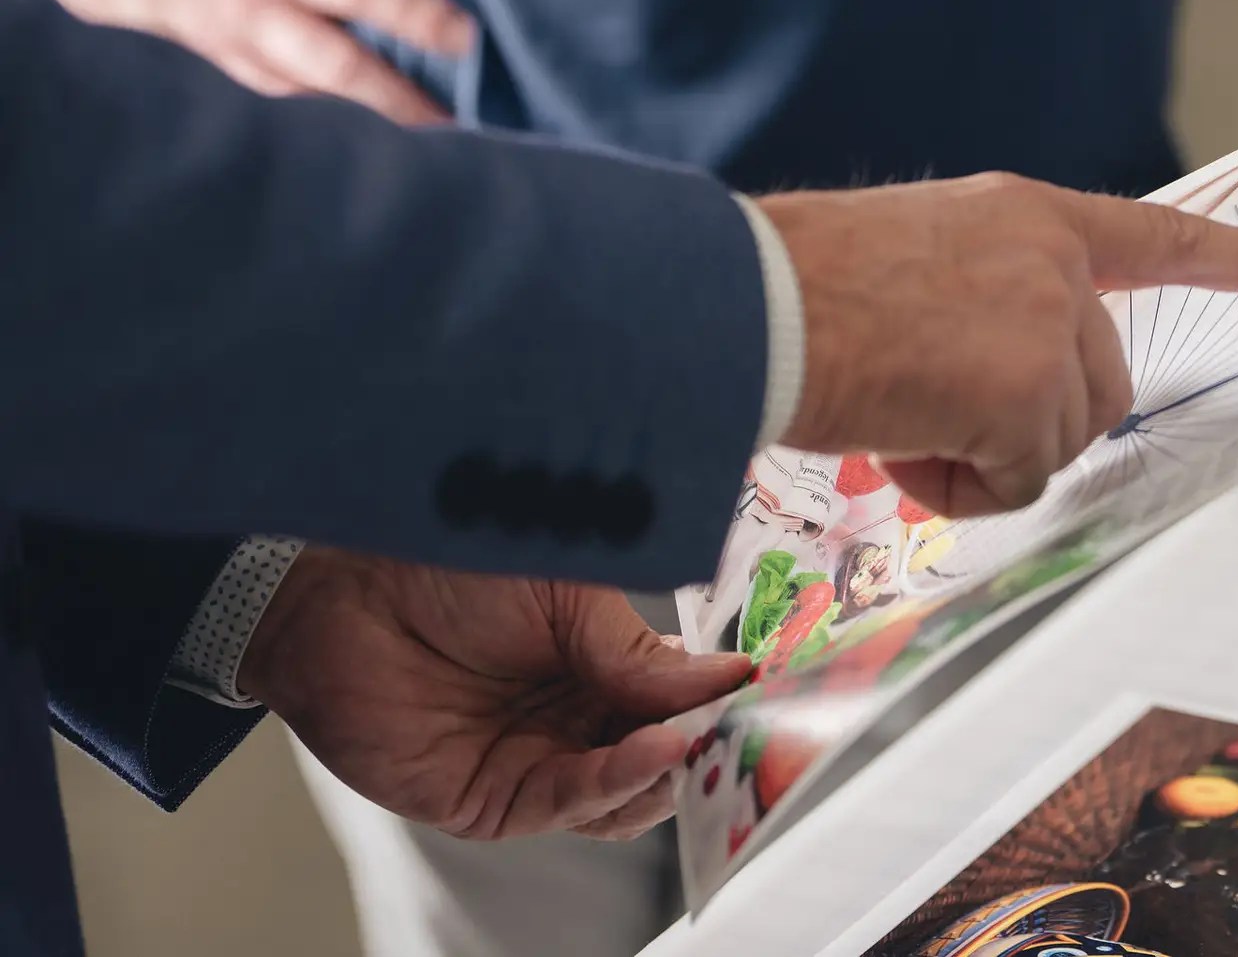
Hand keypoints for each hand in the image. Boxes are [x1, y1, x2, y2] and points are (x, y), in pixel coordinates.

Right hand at [40, 0, 470, 122]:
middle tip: (475, 106)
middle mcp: (259, 10)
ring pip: (333, 93)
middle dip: (410, 92)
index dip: (416, 13)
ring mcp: (250, 55)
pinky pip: (321, 96)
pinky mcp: (254, 81)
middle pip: (344, 65)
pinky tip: (415, 107)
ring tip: (460, 116)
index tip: (470, 33)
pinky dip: (367, 101)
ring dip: (397, 107)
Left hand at [240, 547, 747, 839]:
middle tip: (742, 726)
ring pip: (627, 796)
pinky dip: (618, 781)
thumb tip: (724, 681)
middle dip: (705, 747)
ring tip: (694, 737)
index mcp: (600, 666)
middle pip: (663, 759)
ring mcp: (534, 763)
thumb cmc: (449, 563)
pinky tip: (651, 747)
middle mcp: (574, 721)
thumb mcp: (571, 592)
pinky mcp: (490, 801)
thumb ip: (638, 651)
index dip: (721, 702)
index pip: (679, 701)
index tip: (765, 691)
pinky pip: (568, 805)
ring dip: (668, 770)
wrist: (342, 587)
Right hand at [760, 172, 1237, 516]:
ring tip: (898, 417)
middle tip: (930, 412)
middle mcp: (1053, 263)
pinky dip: (957, 485)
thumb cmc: (800, 286)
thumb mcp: (916, 261)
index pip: (1157, 237)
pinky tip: (897, 440)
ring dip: (981, 455)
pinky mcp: (1030, 391)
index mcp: (1025, 214)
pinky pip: (1016, 482)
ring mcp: (1048, 325)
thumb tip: (995, 395)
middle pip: (1098, 386)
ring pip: (1059, 439)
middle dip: (1026, 423)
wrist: (755, 302)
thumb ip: (983, 302)